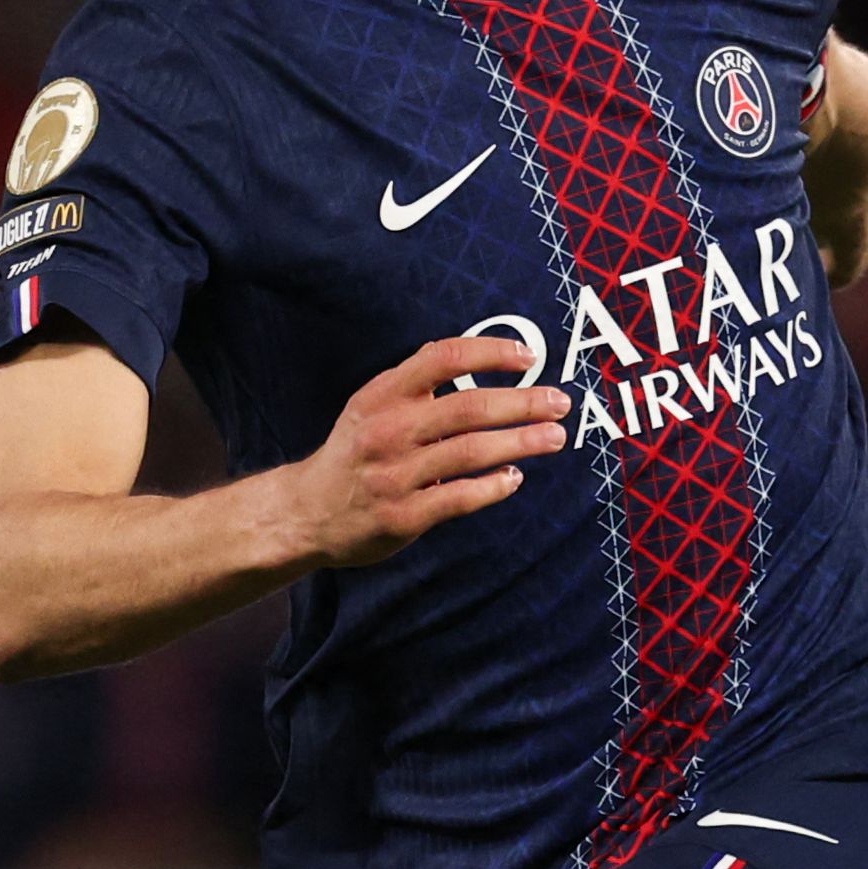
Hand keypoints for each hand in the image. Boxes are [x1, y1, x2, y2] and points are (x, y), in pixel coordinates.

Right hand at [286, 337, 569, 566]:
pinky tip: (515, 477)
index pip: (442, 358)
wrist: (306, 512)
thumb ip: (420, 383)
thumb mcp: (374, 404)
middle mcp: (387, 430)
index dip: (491, 353)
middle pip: (468, 407)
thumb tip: (492, 358)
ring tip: (554, 436)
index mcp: (382, 394)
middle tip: (560, 402)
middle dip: (522, 403)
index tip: (530, 356)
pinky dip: (494, 486)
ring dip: (521, 441)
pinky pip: (460, 497)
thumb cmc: (356, 451)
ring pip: (471, 452)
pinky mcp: (403, 515)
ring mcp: (393, 475)